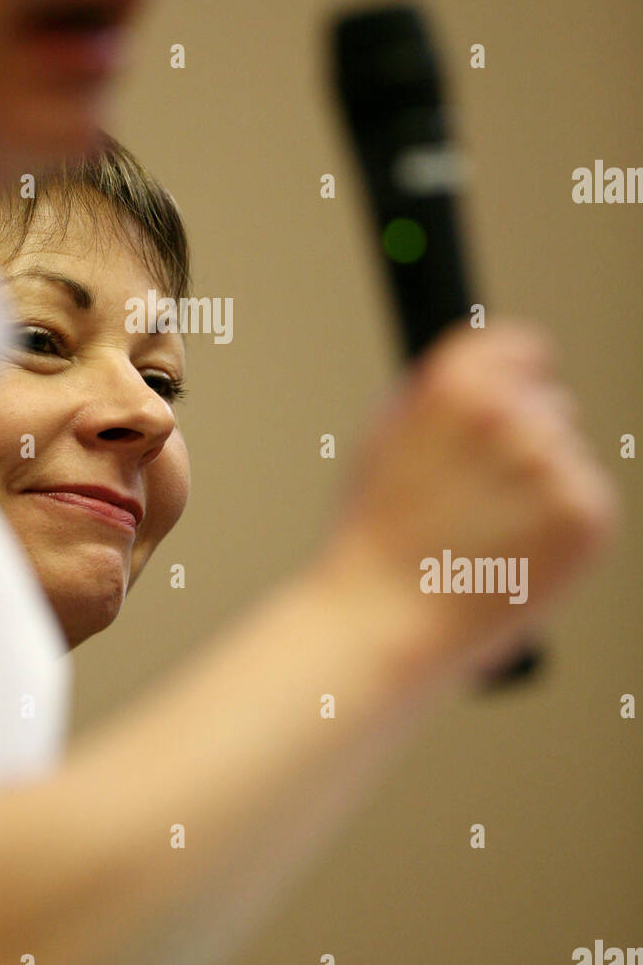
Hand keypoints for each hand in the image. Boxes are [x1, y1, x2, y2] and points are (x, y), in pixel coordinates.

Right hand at [313, 319, 619, 674]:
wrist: (384, 618)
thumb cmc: (375, 534)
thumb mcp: (385, 435)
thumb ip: (438, 391)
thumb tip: (489, 369)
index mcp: (457, 382)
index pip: (522, 346)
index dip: (515, 377)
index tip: (509, 406)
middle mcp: (511, 412)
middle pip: (551, 404)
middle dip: (524, 441)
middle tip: (478, 498)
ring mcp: (553, 462)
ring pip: (567, 456)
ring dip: (540, 487)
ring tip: (487, 532)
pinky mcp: (586, 512)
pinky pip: (588, 499)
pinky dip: (560, 526)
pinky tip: (515, 551)